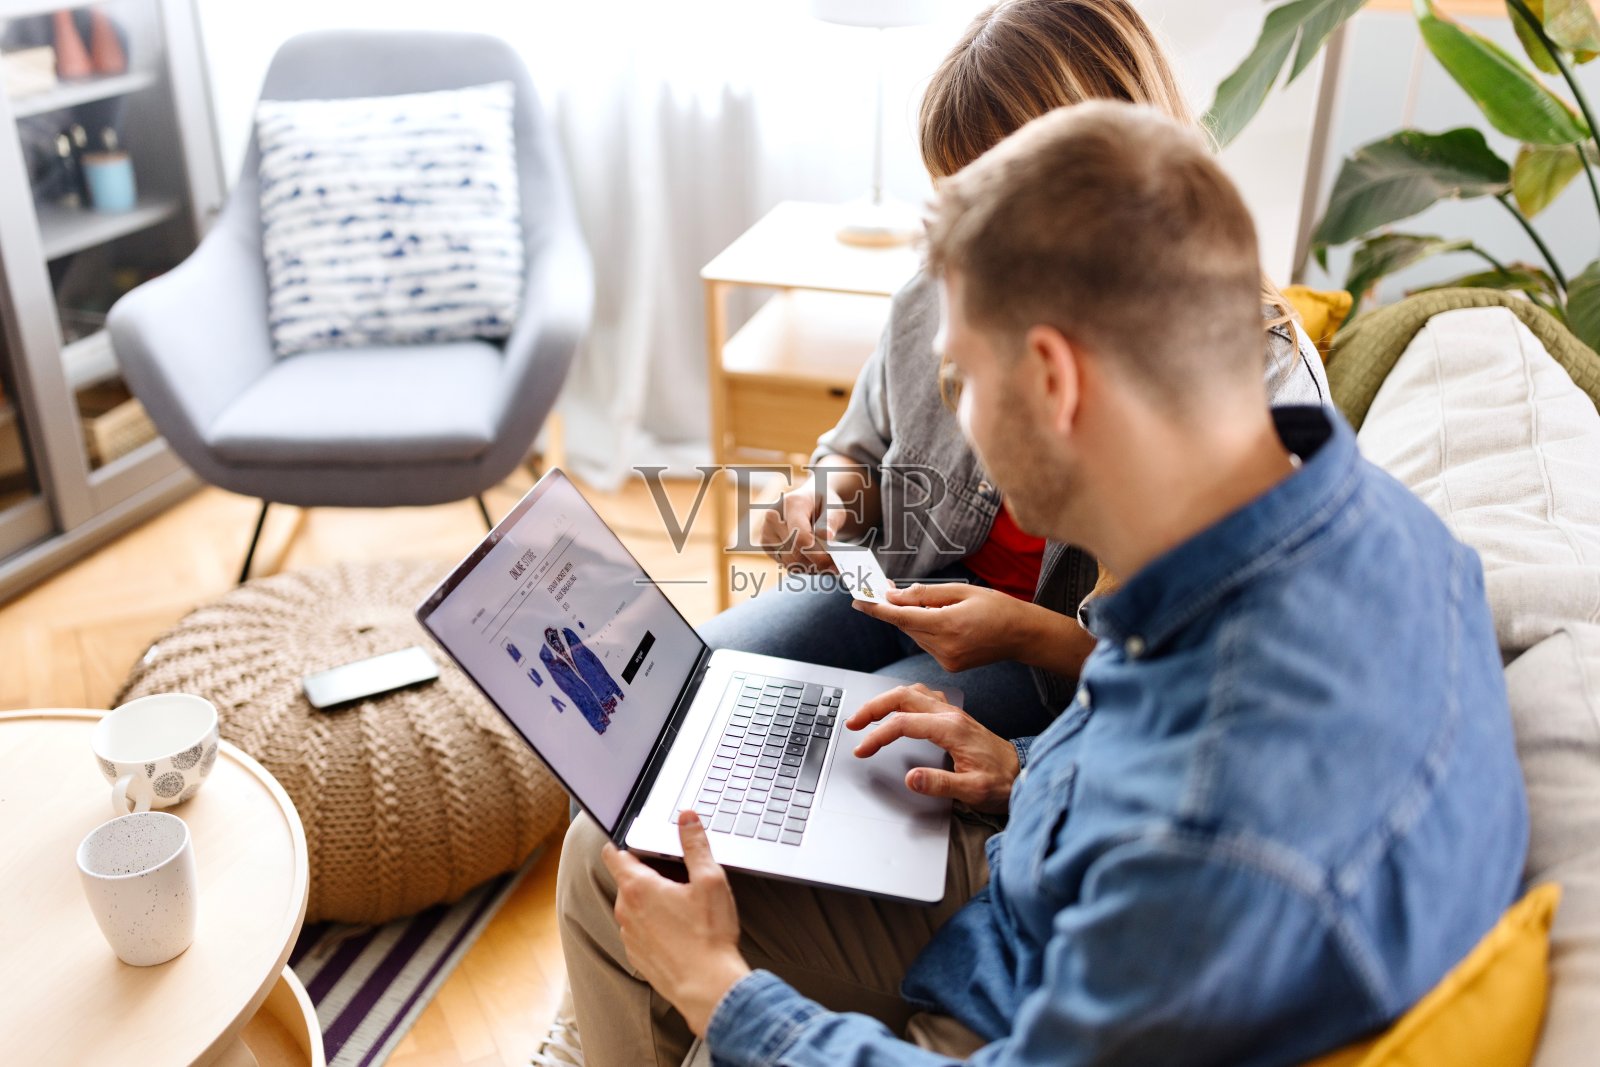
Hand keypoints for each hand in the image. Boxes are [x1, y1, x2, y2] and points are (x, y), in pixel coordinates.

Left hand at [602, 811, 751, 1035]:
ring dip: (650, 901)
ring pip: (633, 906)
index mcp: (638, 887)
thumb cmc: (709, 935)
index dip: (624, 841)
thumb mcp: (710, 880)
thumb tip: (686, 817)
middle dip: (649, 873)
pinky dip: (653, 925)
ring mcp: (629, 936)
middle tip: (679, 877)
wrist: (708, 988)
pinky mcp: (636, 956)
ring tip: (682, 907)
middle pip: (628, 879)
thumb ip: (695, 844)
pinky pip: (639, 930)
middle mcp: (625, 910)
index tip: (637, 838)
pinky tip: (679, 931)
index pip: (614, 853)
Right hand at [756, 485, 845, 572]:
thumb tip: (827, 536)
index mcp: (791, 503)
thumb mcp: (834, 507)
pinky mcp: (765, 543)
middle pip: (795, 552)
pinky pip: (784, 563)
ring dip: (810, 566)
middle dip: (817, 563)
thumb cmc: (823, 504)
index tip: (832, 563)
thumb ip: (831, 521)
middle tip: (834, 567)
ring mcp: (766, 530)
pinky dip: (800, 566)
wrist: (809, 501)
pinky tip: (812, 559)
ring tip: (825, 563)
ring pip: (790, 562)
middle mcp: (773, 516)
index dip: (817, 554)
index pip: (800, 537)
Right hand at [847, 683, 1019, 813]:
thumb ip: (940, 784)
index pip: (904, 724)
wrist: (1023, 774)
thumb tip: (911, 778)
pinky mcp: (954, 717)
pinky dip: (903, 698)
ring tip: (867, 715)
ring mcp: (953, 713)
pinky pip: (923, 695)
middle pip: (902, 697)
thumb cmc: (1001, 783)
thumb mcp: (973, 791)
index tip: (862, 750)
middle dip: (873, 707)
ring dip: (886, 700)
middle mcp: (950, 715)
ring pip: (911, 692)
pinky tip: (897, 708)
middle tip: (852, 723)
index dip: (878, 735)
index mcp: (951, 729)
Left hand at [852, 583, 1031, 672]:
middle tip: (885, 590)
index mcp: (948, 624)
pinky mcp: (949, 666)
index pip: (902, 617)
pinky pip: (927, 644)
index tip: (859, 601)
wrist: (1022, 635)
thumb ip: (925, 594)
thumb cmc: (997, 607)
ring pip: (915, 636)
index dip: (878, 609)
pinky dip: (926, 631)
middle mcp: (945, 647)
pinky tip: (941, 621)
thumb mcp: (962, 590)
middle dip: (895, 609)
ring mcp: (947, 660)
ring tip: (927, 604)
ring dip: (912, 620)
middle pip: (906, 626)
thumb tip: (894, 596)